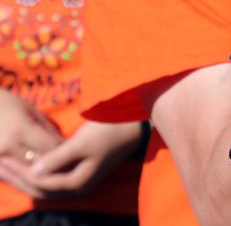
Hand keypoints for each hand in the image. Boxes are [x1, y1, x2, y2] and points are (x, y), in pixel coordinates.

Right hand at [0, 89, 61, 193]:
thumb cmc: (5, 103)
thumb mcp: (29, 110)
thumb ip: (45, 130)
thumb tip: (63, 146)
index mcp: (20, 130)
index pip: (51, 149)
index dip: (66, 153)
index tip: (76, 154)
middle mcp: (7, 147)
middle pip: (39, 166)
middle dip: (56, 168)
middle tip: (70, 168)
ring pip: (24, 177)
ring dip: (41, 178)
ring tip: (55, 176)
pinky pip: (9, 178)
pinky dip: (23, 180)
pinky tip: (34, 179)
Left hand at [0, 120, 140, 199]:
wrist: (133, 125)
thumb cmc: (107, 131)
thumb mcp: (81, 143)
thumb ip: (56, 159)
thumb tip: (33, 173)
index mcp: (78, 182)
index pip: (39, 182)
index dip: (19, 173)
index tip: (2, 160)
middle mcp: (78, 187)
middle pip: (40, 189)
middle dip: (18, 178)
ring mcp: (80, 181)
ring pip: (45, 185)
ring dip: (25, 177)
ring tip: (7, 166)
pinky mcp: (81, 172)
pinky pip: (52, 178)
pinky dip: (37, 173)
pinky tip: (27, 164)